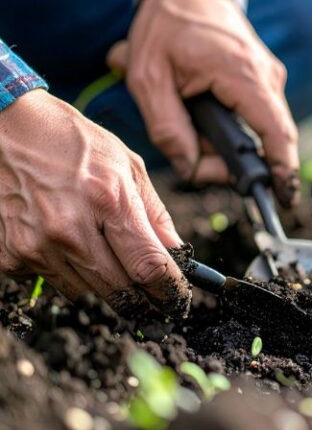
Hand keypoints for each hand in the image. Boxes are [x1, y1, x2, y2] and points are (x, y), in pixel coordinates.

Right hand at [0, 90, 190, 317]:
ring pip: (87, 293)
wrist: (10, 129)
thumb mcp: (128, 166)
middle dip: (141, 298)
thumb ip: (155, 215)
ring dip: (104, 284)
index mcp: (107, 202)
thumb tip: (177, 253)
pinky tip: (67, 244)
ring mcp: (37, 246)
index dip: (169, 291)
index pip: (149, 267)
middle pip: (120, 291)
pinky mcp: (12, 256)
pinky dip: (68, 272)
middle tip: (152, 296)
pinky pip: (53, 283)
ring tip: (104, 253)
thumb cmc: (74, 143)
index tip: (177, 300)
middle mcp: (69, 230)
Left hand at [109, 0, 299, 206]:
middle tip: (196, 162)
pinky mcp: (265, 81)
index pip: (276, 133)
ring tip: (189, 126)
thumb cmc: (166, 28)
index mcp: (243, 75)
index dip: (283, 170)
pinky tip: (203, 116)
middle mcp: (267, 77)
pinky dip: (232, 129)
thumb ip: (167, 130)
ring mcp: (270, 78)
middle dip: (234, 162)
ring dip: (227, 143)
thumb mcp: (148, 79)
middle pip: (267, 139)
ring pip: (260, 131)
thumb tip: (192, 169)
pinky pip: (256, 118)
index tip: (285, 199)